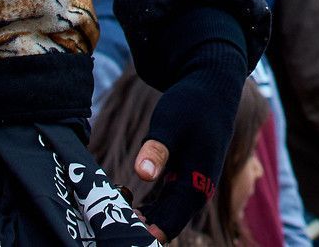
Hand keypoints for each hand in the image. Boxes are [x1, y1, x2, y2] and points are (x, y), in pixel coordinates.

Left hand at [131, 33, 249, 239]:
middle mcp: (196, 192)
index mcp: (197, 185)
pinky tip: (122, 191)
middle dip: (134, 224)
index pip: (168, 226)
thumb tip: (142, 175)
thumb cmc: (193, 104)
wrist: (212, 86)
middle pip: (163, 224)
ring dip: (137, 215)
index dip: (141, 233)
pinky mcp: (182, 178)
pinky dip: (143, 203)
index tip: (115, 225)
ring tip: (112, 198)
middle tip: (105, 212)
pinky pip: (161, 202)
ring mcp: (189, 186)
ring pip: (161, 214)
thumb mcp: (171, 123)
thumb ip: (157, 150)